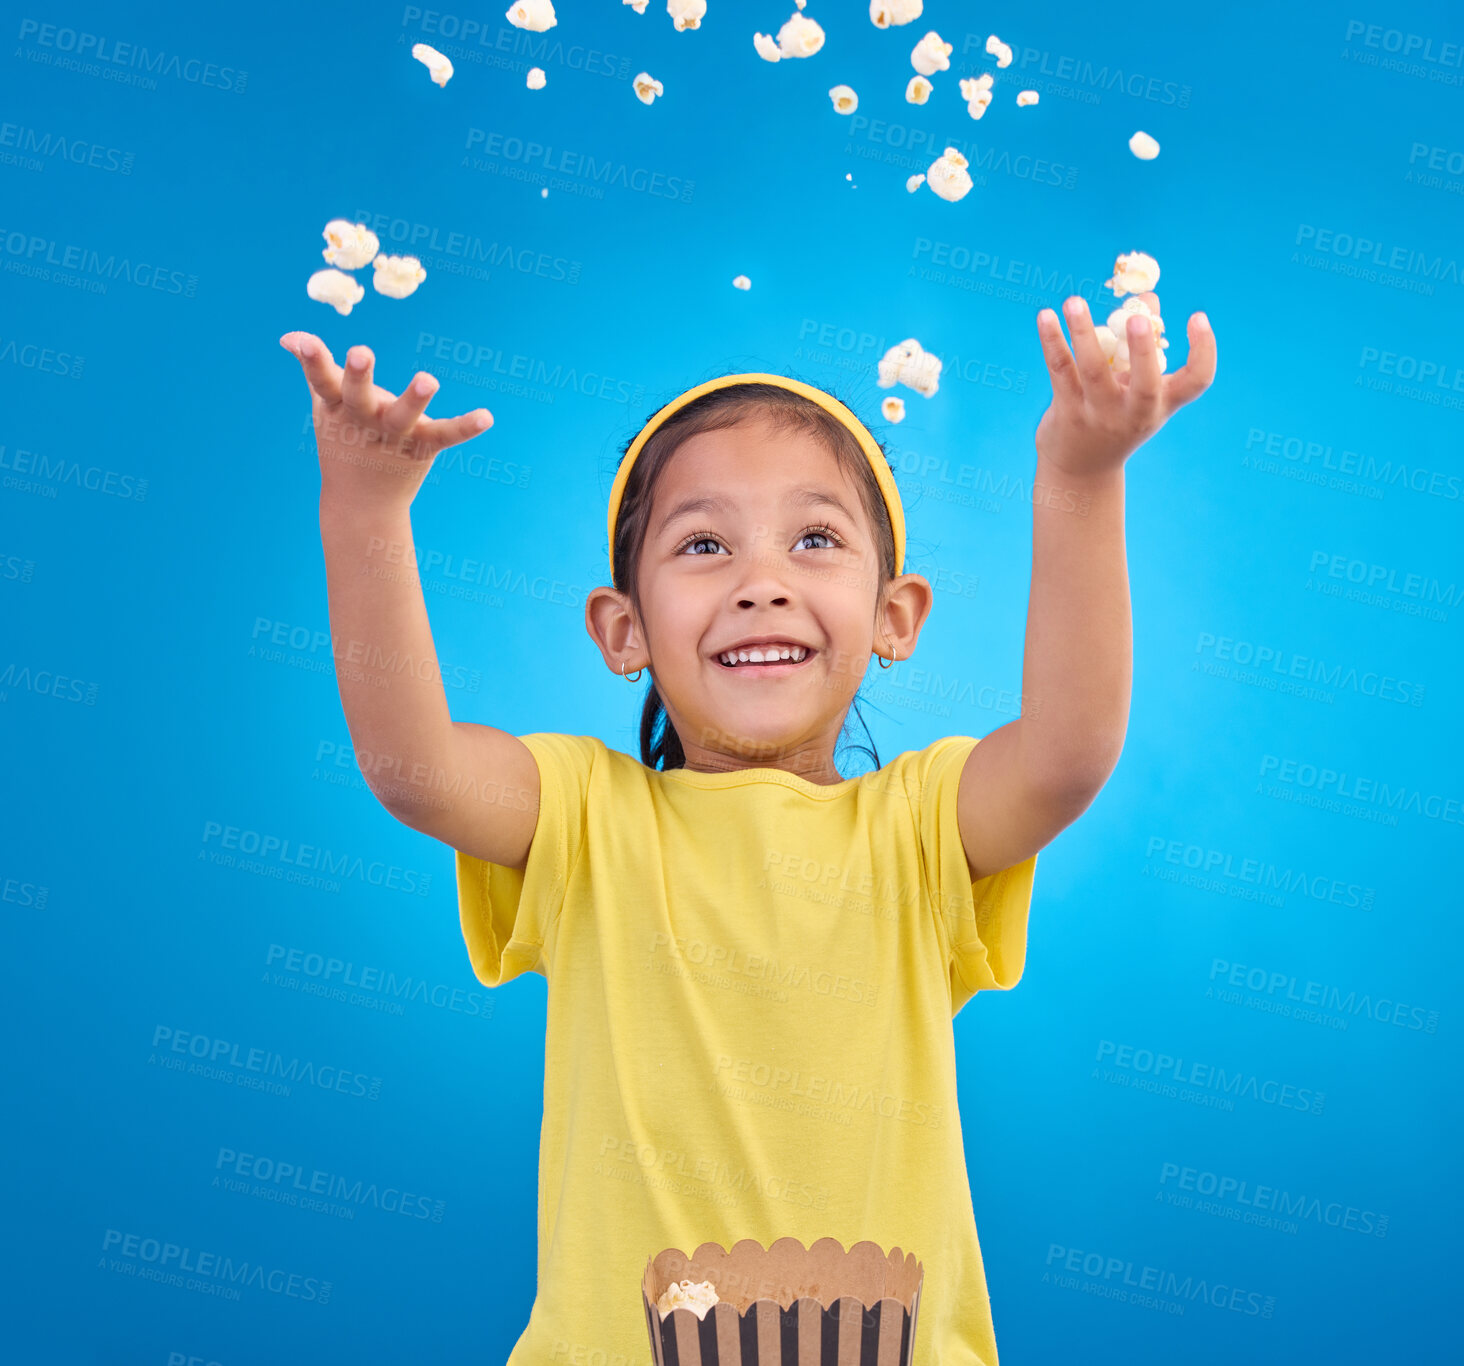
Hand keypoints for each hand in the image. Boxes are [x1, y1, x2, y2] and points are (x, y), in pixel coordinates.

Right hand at [280, 331, 493, 512]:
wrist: (361, 504)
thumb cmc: (343, 442)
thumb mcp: (326, 406)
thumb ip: (314, 368)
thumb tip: (290, 337)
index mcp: (337, 406)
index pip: (321, 380)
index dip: (311, 360)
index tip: (301, 341)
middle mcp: (363, 419)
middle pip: (357, 396)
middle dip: (358, 375)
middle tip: (360, 352)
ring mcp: (392, 435)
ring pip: (402, 415)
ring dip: (414, 398)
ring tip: (427, 379)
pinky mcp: (421, 448)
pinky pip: (446, 435)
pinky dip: (466, 427)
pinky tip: (487, 417)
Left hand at [1033, 295, 1216, 479]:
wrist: (1082, 469)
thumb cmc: (1117, 417)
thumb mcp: (1137, 389)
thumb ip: (1143, 343)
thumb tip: (1146, 297)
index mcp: (1161, 404)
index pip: (1197, 381)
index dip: (1204, 350)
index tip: (1197, 316)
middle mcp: (1134, 413)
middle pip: (1145, 384)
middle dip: (1143, 350)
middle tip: (1138, 318)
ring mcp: (1100, 414)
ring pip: (1093, 370)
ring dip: (1083, 333)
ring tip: (1074, 301)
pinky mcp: (1068, 412)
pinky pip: (1061, 371)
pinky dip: (1053, 342)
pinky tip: (1045, 316)